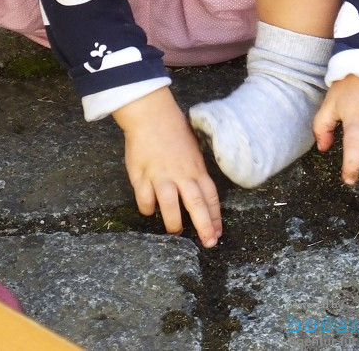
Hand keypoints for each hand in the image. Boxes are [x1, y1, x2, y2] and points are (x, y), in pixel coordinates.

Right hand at [112, 87, 222, 247]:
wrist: (151, 116)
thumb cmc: (173, 131)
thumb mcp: (193, 150)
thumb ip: (195, 172)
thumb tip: (199, 192)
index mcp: (196, 168)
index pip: (210, 197)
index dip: (214, 217)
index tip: (217, 233)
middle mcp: (181, 175)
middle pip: (196, 205)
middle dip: (203, 226)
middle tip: (208, 243)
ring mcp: (160, 177)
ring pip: (170, 207)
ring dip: (174, 223)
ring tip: (175, 232)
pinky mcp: (141, 176)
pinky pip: (145, 200)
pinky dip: (148, 208)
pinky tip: (149, 209)